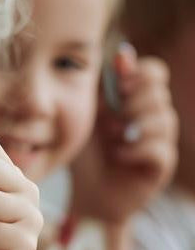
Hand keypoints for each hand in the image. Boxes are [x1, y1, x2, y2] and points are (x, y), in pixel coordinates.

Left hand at [72, 44, 177, 223]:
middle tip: (109, 121)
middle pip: (159, 93)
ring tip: (112, 139)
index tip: (119, 87)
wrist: (86, 196)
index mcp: (136, 102)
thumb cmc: (85, 156)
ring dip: (133, 127)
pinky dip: (135, 149)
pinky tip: (118, 155)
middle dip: (131, 104)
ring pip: (163, 119)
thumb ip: (104, 87)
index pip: (155, 72)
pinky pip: (159, 148)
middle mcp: (153, 118)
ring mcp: (161, 141)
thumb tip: (123, 53)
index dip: (139, 74)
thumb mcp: (88, 117)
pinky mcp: (161, 166)